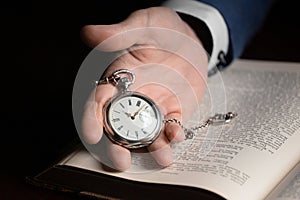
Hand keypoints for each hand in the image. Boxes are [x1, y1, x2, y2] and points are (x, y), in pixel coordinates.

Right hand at [81, 7, 207, 170]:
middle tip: (120, 161)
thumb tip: (90, 33)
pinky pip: (171, 129)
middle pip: (117, 128)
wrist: (191, 39)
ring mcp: (153, 108)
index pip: (98, 102)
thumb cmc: (164, 30)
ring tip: (161, 158)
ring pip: (145, 135)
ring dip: (151, 149)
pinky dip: (173, 136)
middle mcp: (132, 98)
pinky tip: (177, 135)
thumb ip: (121, 32)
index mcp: (118, 78)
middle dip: (115, 146)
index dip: (91, 118)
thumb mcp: (145, 25)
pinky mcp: (173, 112)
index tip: (91, 134)